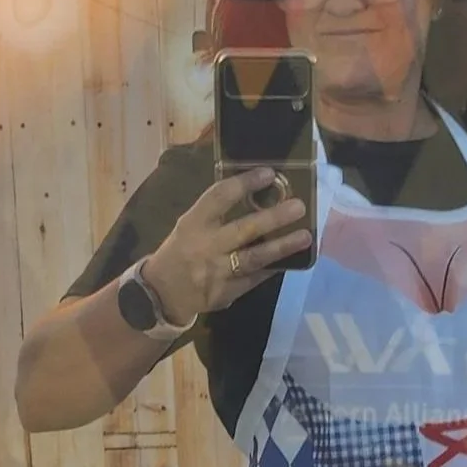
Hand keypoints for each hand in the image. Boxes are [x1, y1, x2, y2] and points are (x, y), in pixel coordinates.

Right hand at [145, 171, 310, 323]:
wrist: (161, 293)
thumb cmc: (180, 250)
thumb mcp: (189, 226)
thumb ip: (216, 213)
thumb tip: (257, 194)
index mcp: (193, 223)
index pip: (219, 197)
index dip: (244, 183)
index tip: (269, 173)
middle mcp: (206, 246)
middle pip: (244, 229)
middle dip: (273, 217)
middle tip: (299, 206)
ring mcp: (217, 272)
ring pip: (254, 258)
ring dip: (281, 247)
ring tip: (305, 237)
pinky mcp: (226, 293)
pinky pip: (255, 279)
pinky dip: (272, 268)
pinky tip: (291, 259)